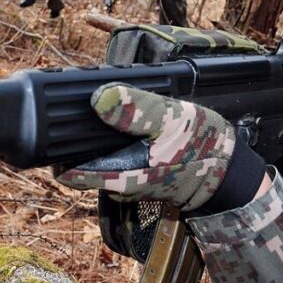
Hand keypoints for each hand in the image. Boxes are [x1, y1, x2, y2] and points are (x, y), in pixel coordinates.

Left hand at [56, 84, 238, 211]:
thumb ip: (136, 110)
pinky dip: (110, 145)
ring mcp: (127, 182)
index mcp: (121, 175)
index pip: (69, 171)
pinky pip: (112, 160)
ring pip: (95, 162)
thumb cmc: (202, 147)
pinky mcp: (136, 175)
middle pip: (78, 164)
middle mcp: (118, 184)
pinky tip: (119, 124)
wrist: (228, 170)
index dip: (56, 149)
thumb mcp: (171, 121)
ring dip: (93, 142)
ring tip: (99, 114)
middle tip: (76, 111)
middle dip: (73, 142)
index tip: (54, 124)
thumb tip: (101, 98)